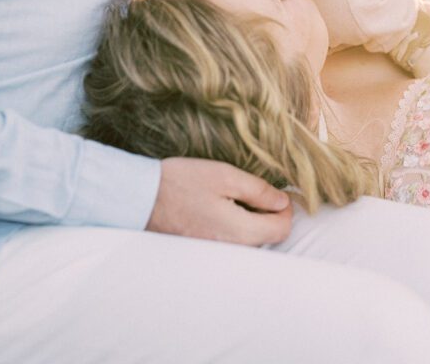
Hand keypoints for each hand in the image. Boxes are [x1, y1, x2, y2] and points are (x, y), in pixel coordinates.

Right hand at [146, 158, 292, 244]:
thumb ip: (258, 190)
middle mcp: (231, 250)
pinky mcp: (204, 250)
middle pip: (268, 236)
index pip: (282, 229)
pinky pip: (231, 241)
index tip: (278, 190)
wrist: (142, 198)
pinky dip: (235, 225)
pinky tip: (220, 206)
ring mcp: (216, 253)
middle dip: (270, 214)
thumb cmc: (183, 182)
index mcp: (240, 231)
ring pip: (250, 240)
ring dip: (253, 219)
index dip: (286, 207)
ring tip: (236, 195)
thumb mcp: (225, 176)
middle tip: (257, 189)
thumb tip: (282, 200)